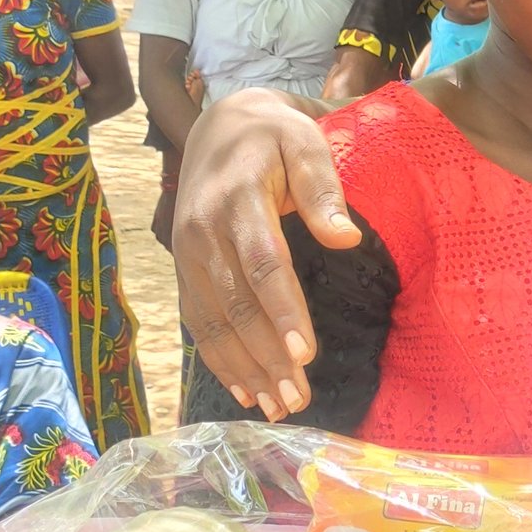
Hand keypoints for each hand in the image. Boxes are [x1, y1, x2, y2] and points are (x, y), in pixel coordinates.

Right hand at [173, 90, 355, 418]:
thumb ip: (323, 188)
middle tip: (297, 397)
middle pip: (236, 304)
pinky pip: (198, 320)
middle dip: (267, 355)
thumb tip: (346, 236)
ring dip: (244, 368)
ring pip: (213, 321)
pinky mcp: (184, 269)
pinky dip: (219, 359)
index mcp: (236, 200)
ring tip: (277, 406)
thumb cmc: (274, 137)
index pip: (262, 263)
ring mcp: (187, 254)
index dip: (282, 310)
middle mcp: (203, 232)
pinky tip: (244, 390)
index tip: (303, 352)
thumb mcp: (304, 143)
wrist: (221, 125)